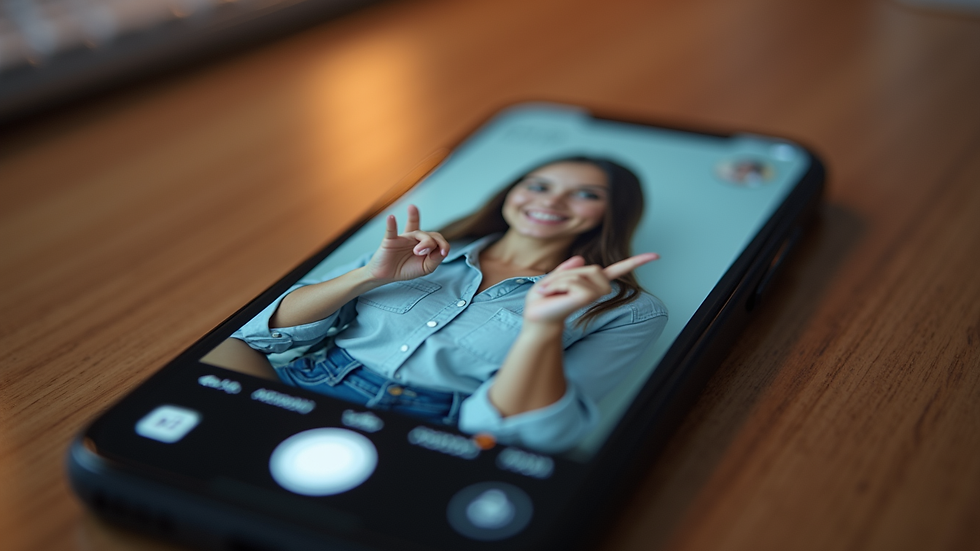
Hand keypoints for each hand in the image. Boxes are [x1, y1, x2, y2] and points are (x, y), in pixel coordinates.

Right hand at [364, 204, 449, 282]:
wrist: (386, 276)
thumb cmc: (406, 269)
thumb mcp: (425, 268)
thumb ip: (436, 259)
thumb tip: (442, 250)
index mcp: (425, 245)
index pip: (437, 239)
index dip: (443, 244)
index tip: (443, 253)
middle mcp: (415, 239)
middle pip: (430, 234)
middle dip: (433, 242)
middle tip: (428, 254)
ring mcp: (403, 238)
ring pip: (417, 232)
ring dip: (423, 242)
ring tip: (417, 251)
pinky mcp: (390, 241)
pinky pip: (391, 230)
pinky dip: (391, 224)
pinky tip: (391, 218)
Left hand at [523, 253, 659, 323]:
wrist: (536, 318)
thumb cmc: (543, 302)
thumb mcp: (553, 279)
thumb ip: (567, 269)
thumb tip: (581, 258)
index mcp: (592, 283)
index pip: (618, 270)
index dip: (637, 262)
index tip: (657, 255)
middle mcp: (597, 289)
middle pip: (591, 267)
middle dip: (568, 274)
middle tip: (553, 287)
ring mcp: (594, 295)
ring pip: (581, 273)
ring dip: (561, 280)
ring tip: (552, 292)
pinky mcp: (586, 298)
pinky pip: (573, 280)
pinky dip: (559, 285)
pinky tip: (555, 296)